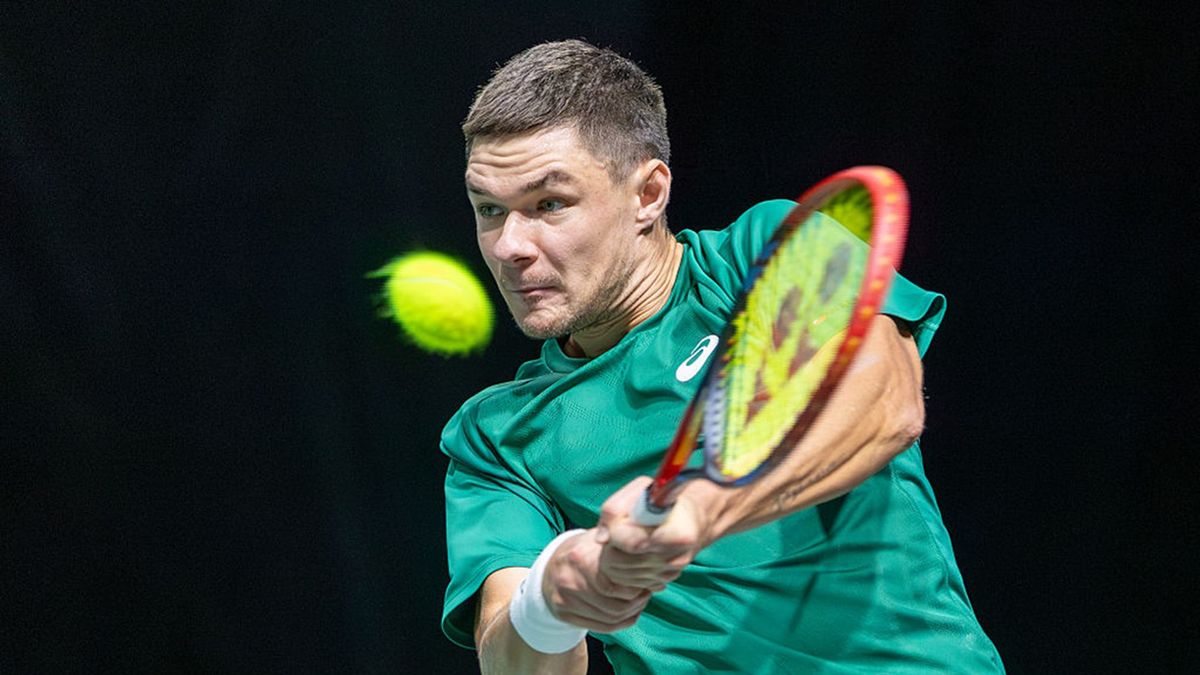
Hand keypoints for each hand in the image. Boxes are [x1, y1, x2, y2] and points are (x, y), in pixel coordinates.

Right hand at [541, 529, 651, 632]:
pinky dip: (622, 622)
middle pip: (615, 605)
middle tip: (648, 591)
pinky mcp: (564, 615)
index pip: (616, 584)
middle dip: (638, 601)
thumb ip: (616, 541)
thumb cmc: (581, 551)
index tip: (649, 579)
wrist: (549, 568)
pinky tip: (630, 612)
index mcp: (579, 558)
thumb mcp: (596, 539)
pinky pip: (603, 627)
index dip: (638, 585)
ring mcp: (565, 601)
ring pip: (611, 618)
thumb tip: (645, 544)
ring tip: (640, 600)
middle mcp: (569, 581)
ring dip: (632, 612)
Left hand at [595, 477, 727, 588]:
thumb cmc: (663, 501)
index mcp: (678, 534)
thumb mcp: (641, 490)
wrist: (691, 520)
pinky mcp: (662, 582)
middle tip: (617, 532)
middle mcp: (676, 559)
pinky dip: (622, 570)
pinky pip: (628, 583)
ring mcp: (669, 574)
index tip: (619, 522)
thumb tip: (601, 538)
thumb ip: (615, 508)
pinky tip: (631, 553)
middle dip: (611, 547)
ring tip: (624, 540)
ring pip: (621, 576)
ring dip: (614, 559)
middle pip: (622, 563)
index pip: (632, 543)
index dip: (616, 532)